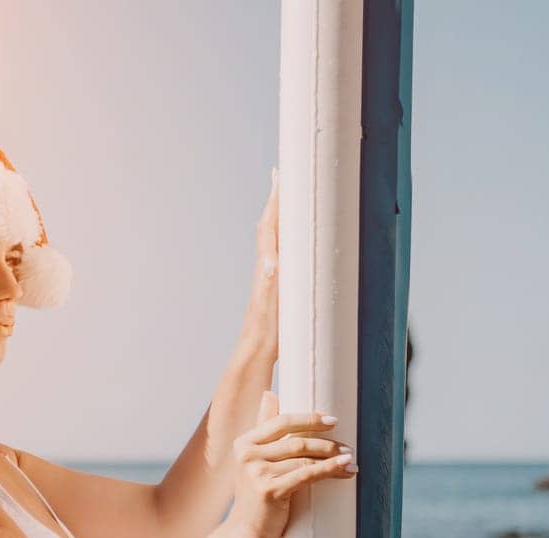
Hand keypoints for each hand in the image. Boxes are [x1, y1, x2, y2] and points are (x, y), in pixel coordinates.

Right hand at [229, 391, 355, 537]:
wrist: (245, 534)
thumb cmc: (257, 499)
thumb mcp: (255, 462)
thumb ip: (264, 433)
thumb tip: (270, 394)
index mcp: (244, 443)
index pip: (281, 422)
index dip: (309, 419)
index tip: (333, 421)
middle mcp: (247, 455)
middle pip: (296, 440)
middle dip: (326, 442)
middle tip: (348, 446)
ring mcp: (257, 473)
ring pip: (304, 457)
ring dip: (332, 457)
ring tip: (350, 459)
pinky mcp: (269, 490)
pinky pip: (307, 474)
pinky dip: (329, 470)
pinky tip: (345, 468)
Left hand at [246, 169, 278, 348]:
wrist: (256, 351)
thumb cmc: (267, 332)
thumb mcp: (270, 305)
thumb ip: (270, 283)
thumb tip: (269, 263)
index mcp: (267, 266)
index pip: (270, 226)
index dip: (275, 202)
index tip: (279, 175)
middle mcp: (267, 266)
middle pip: (272, 224)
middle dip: (278, 199)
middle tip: (283, 173)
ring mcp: (271, 275)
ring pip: (276, 237)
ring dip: (281, 215)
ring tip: (287, 195)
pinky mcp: (277, 285)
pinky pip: (282, 253)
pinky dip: (285, 237)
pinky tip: (292, 237)